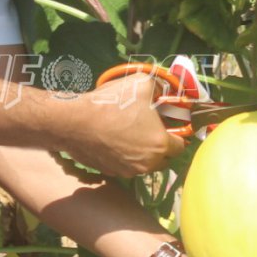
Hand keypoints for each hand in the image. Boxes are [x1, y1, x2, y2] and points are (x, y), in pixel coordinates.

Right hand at [59, 72, 183, 177]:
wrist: (75, 122)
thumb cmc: (112, 103)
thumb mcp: (143, 83)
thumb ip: (160, 88)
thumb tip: (164, 91)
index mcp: (160, 145)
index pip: (180, 147)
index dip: (177, 135)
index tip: (168, 126)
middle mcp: (147, 164)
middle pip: (163, 159)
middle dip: (161, 146)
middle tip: (150, 130)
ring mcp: (127, 171)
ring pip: (143, 164)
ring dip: (143, 153)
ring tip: (130, 134)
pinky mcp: (110, 172)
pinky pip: (125, 166)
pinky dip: (124, 156)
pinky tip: (114, 140)